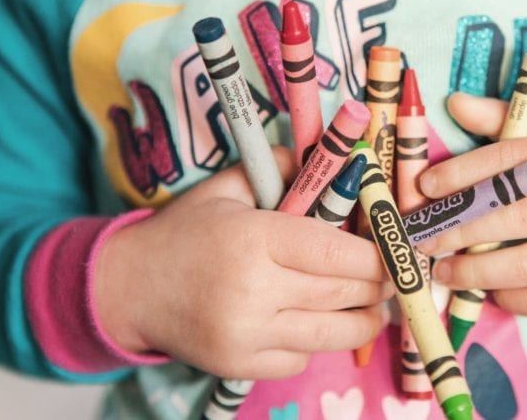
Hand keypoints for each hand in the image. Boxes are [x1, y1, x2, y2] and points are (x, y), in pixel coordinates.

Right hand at [94, 146, 391, 379]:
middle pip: (343, 293)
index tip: (397, 252)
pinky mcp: (240, 366)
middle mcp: (253, 290)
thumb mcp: (227, 188)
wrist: (129, 287)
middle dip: (379, 286)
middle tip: (394, 278)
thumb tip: (333, 159)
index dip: (378, 255)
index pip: (338, 251)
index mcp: (254, 238)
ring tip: (374, 307)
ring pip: (333, 334)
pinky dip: (317, 342)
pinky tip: (315, 323)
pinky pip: (302, 358)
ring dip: (364, 320)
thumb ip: (280, 167)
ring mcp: (246, 334)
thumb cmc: (185, 233)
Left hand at [416, 93, 526, 316]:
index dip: (464, 174)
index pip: (513, 160)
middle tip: (425, 238)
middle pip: (516, 218)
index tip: (426, 187)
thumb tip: (454, 103)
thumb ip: (505, 122)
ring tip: (444, 271)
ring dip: (476, 272)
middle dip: (461, 230)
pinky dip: (509, 297)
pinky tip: (486, 288)